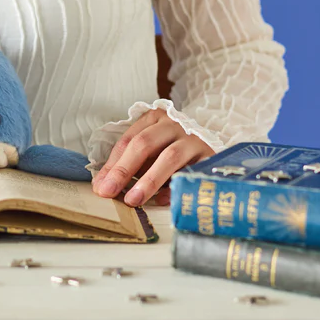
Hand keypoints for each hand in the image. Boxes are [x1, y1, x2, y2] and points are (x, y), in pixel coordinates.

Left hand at [91, 109, 213, 206]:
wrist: (218, 154)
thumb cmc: (172, 152)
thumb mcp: (147, 154)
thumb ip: (125, 165)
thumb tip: (101, 186)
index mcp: (154, 119)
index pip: (128, 140)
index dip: (113, 164)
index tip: (101, 186)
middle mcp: (174, 124)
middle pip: (145, 143)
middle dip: (124, 169)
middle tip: (110, 191)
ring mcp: (194, 140)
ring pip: (170, 157)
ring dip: (149, 180)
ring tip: (133, 199)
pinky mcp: (210, 157)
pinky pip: (191, 173)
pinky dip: (175, 188)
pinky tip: (161, 200)